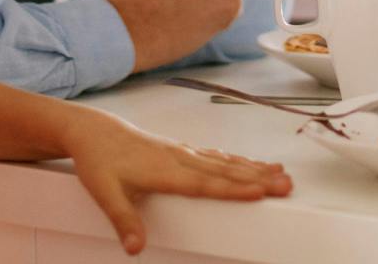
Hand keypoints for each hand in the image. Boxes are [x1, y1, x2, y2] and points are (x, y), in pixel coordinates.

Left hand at [60, 108, 291, 254]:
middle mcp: (178, 159)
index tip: (261, 192)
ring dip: (253, 168)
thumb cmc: (98, 160)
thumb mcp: (104, 192)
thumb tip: (135, 248)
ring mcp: (181, 153)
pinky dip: (235, 160)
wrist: (91, 130)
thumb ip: (123, 220)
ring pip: (224, 162)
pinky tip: (248, 164)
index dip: (234, 190)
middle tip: (286, 185)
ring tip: (280, 173)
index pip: (206, 184)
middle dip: (258, 179)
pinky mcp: (179, 150)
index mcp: (164, 171)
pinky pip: (214, 156)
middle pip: (224, 172)